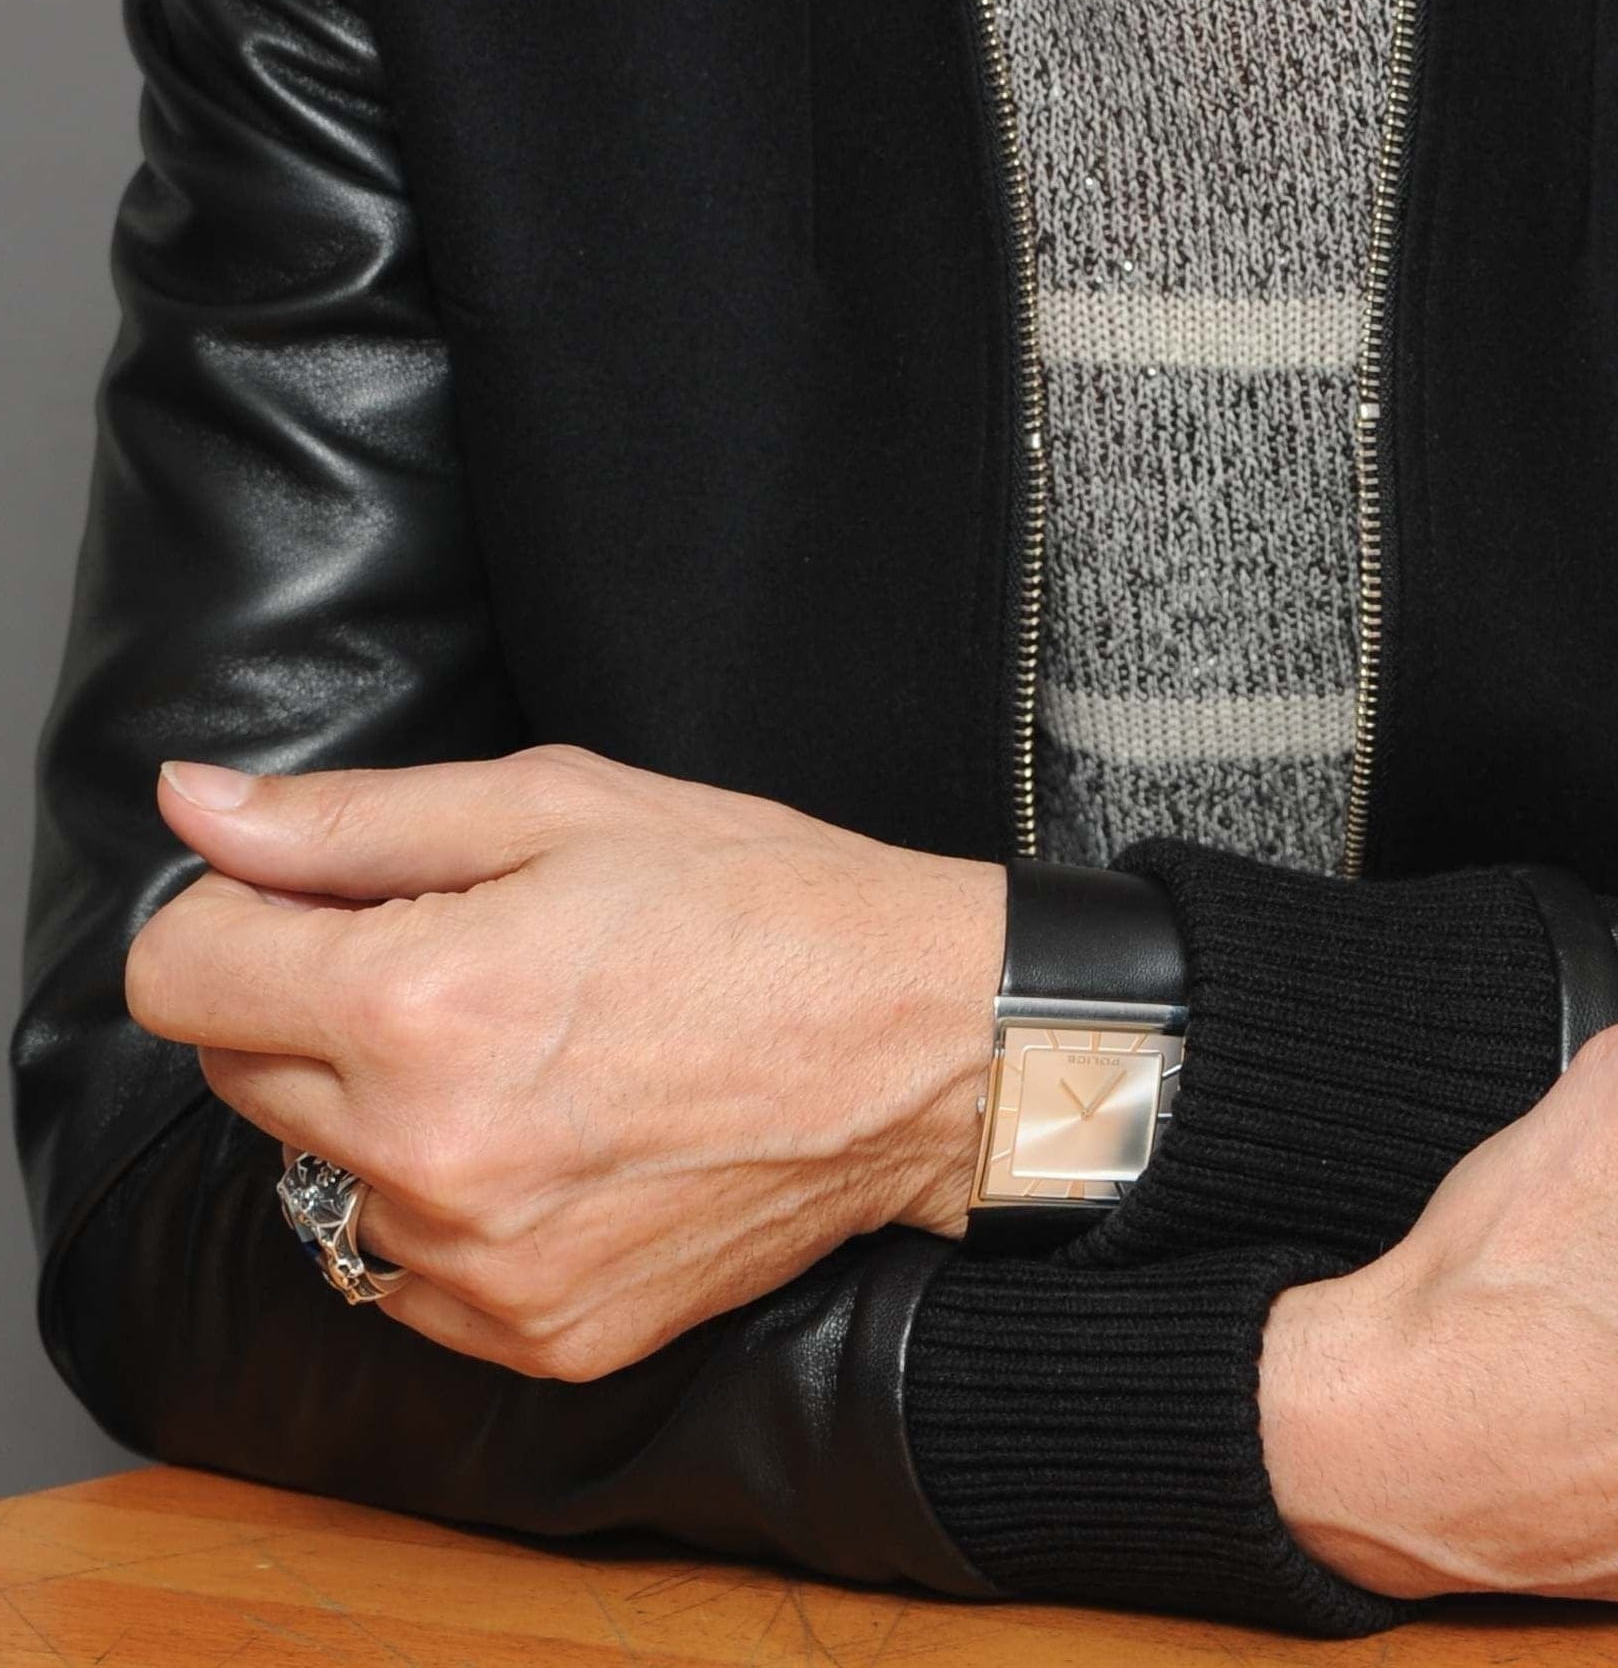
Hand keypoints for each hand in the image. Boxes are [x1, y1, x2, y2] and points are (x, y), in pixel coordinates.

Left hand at [125, 745, 1003, 1380]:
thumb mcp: (555, 803)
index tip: (315, 896)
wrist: (918, 1045)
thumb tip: (193, 807)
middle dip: (308, 1001)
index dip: (233, 912)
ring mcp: (479, 1266)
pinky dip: (445, 1200)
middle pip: (234, 1073)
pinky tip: (553, 1133)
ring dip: (376, 1108)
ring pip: (319, 1173)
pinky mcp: (532, 1336)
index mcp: (418, 1007)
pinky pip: (402, 1267)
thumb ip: (349, 820)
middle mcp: (427, 1157)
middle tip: (459, 950)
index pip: (177, 976)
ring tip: (525, 1046)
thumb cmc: (753, 898)